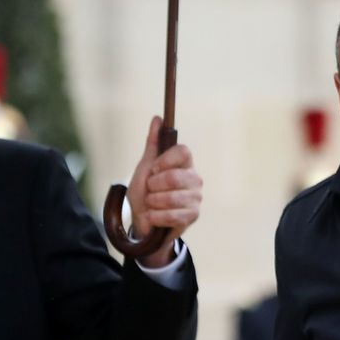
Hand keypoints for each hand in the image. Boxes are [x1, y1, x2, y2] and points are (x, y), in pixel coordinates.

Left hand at [126, 116, 202, 267]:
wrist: (143, 221)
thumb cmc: (145, 193)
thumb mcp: (145, 167)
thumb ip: (153, 143)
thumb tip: (157, 118)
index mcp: (184, 163)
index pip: (183, 151)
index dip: (165, 160)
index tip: (153, 169)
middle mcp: (194, 178)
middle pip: (174, 176)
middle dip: (153, 186)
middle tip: (150, 191)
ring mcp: (196, 197)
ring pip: (172, 197)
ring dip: (153, 203)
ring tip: (152, 204)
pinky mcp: (194, 215)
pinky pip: (173, 214)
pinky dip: (157, 216)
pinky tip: (153, 216)